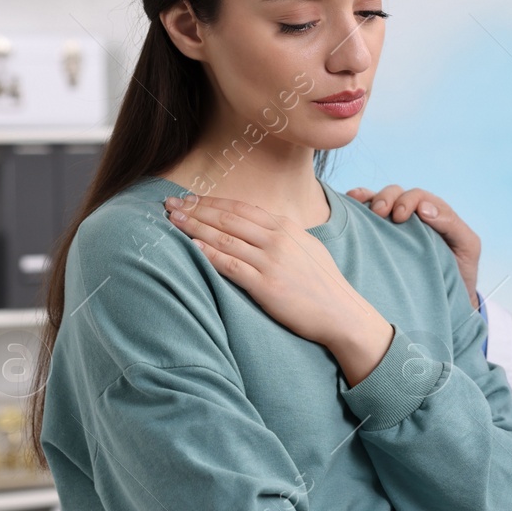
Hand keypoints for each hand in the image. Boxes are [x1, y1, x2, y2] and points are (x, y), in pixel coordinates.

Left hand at [164, 194, 393, 383]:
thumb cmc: (324, 284)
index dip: (212, 201)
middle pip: (228, 218)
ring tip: (173, 222)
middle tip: (170, 204)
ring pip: (225, 238)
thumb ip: (282, 236)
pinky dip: (209, 254)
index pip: (241, 208)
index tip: (189, 198)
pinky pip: (231, 265)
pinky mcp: (266, 285)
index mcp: (287, 227)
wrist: (342, 312)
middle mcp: (277, 239)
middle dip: (196, 209)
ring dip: (195, 228)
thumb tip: (259, 229)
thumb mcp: (307, 248)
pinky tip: (191, 247)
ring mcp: (271, 261)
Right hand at [347, 185, 480, 308]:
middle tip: (381, 212)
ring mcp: (396, 226)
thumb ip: (452, 225)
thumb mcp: (467, 246)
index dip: (410, 201)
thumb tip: (424, 210)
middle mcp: (414, 215)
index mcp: (435, 214)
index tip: (402, 216)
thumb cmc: (459, 272)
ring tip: (361, 206)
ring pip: (381, 200)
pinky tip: (350, 201)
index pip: (420, 197)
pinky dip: (359, 203)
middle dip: (389, 198)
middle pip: (399, 194)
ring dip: (371, 198)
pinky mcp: (381, 238)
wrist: (448, 300)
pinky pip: (368, 215)